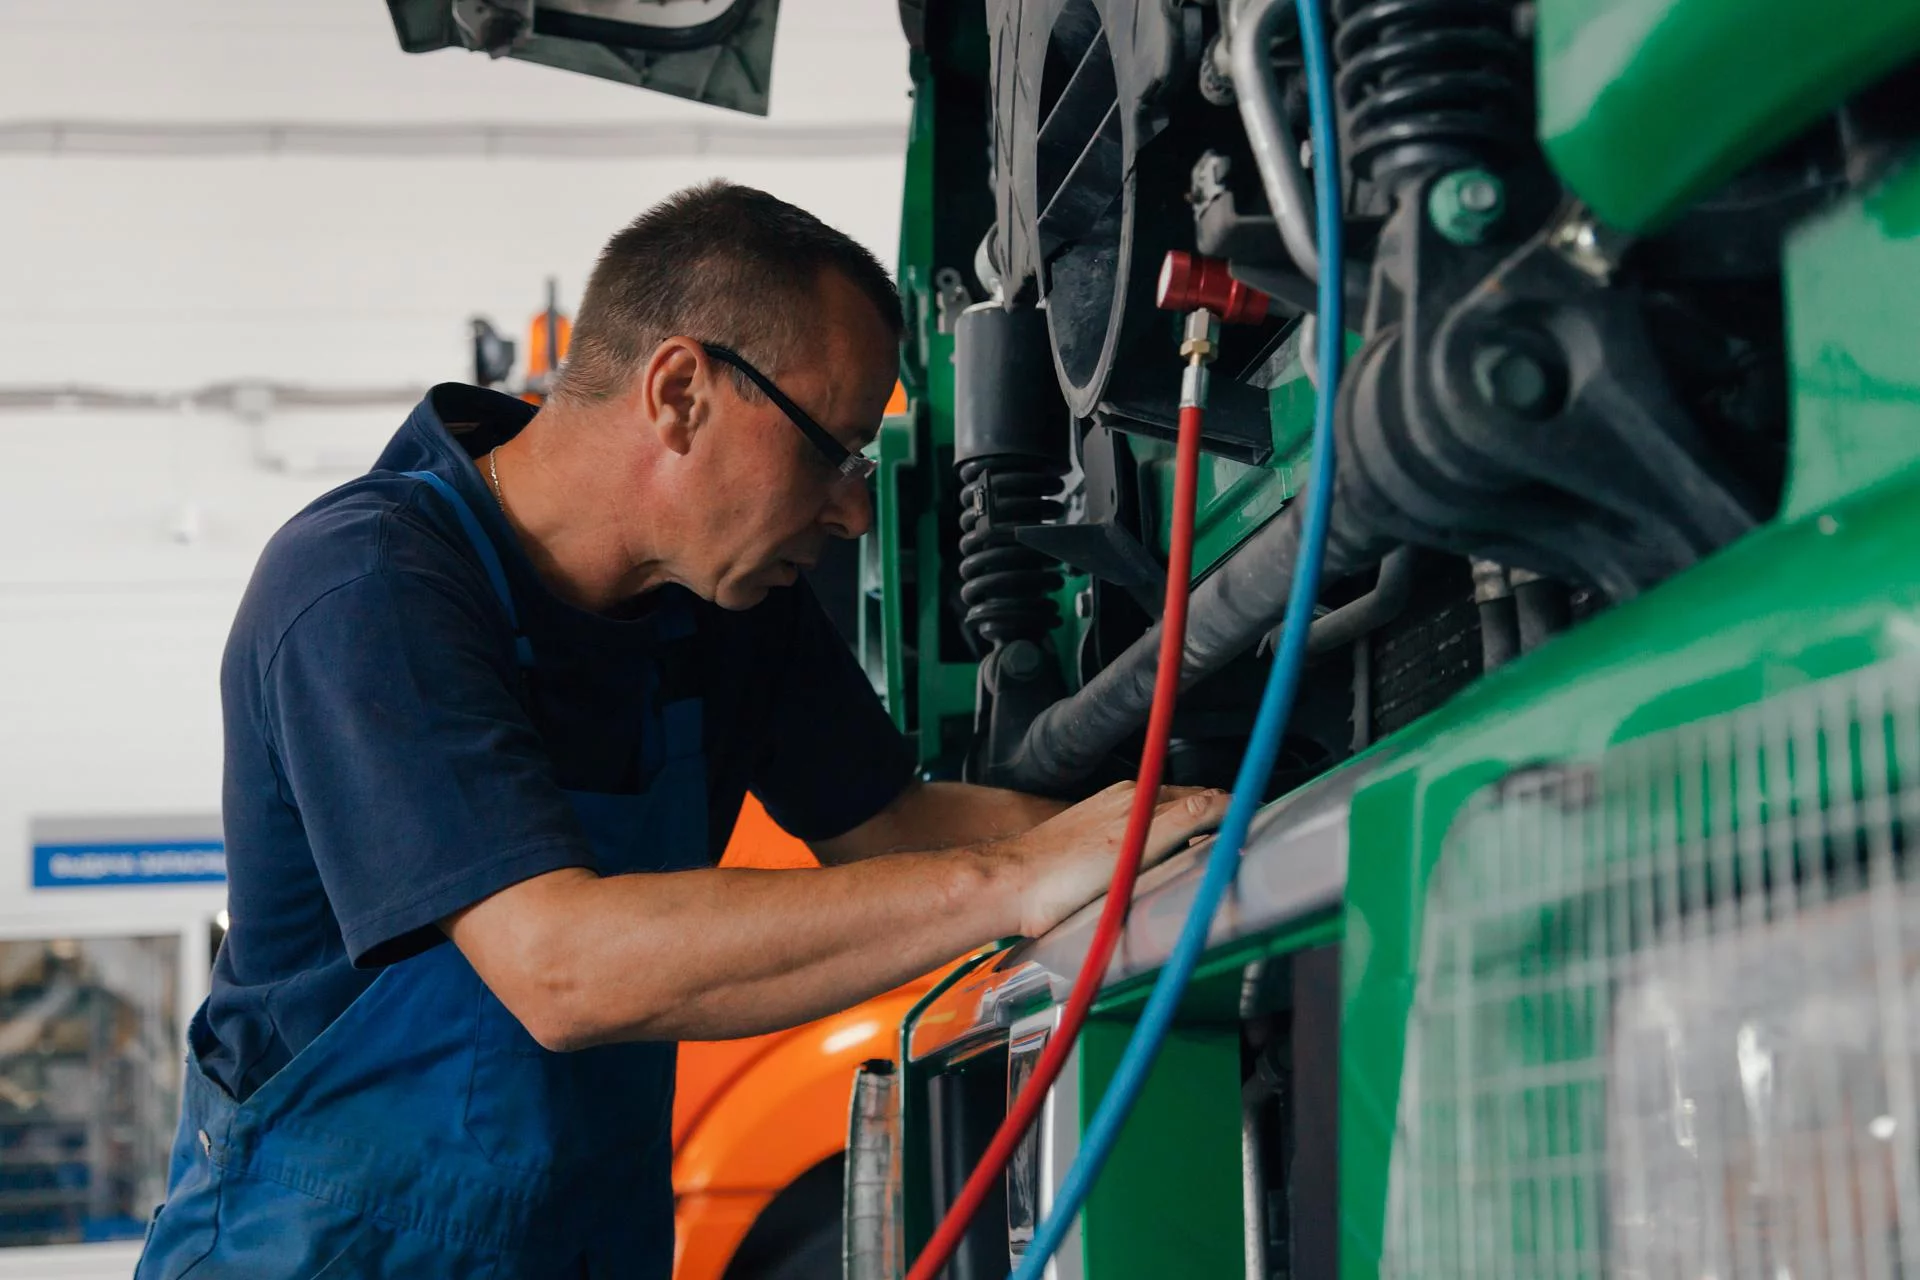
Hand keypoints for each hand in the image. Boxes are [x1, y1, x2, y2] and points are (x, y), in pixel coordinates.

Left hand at [985, 781, 1229, 937]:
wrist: (1011, 887)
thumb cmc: (1062, 876)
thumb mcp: (1134, 847)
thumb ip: (1181, 821)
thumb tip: (1223, 802)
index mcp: (1139, 799)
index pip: (1204, 797)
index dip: (1233, 810)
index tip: (1255, 824)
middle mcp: (1124, 801)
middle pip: (1184, 805)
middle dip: (1216, 818)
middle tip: (1240, 840)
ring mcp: (1106, 817)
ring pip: (1161, 818)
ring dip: (1188, 829)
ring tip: (1207, 852)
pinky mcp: (1091, 837)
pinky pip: (1138, 832)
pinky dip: (1159, 841)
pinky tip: (1157, 862)